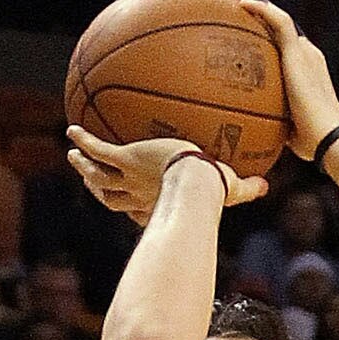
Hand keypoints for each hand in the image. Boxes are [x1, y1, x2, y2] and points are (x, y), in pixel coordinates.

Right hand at [64, 126, 267, 230]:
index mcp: (159, 204)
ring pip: (99, 177)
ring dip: (84, 167)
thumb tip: (266, 187)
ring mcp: (130, 178)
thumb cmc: (214, 191)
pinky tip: (72, 129)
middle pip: (111, 197)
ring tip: (72, 156)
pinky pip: (100, 149)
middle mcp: (140, 195)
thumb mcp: (233, 188)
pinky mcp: (126, 159)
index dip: (134, 209)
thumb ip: (248, 188)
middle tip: (89, 179)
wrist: (196, 182)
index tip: (131, 206)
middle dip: (99, 188)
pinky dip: (85, 141)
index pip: (141, 210)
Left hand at [230, 0, 338, 162]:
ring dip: (255, 4)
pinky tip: (241, 3)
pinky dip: (260, 9)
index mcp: (306, 71)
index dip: (267, 35)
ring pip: (277, 17)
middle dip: (258, 14)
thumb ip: (272, 123)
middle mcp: (307, 55)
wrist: (326, 136)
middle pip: (280, 27)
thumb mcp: (286, 129)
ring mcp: (304, 51)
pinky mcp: (298, 51)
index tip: (248, 33)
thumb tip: (251, 133)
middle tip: (236, 7)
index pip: (285, 46)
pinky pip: (277, 21)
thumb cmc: (310, 142)